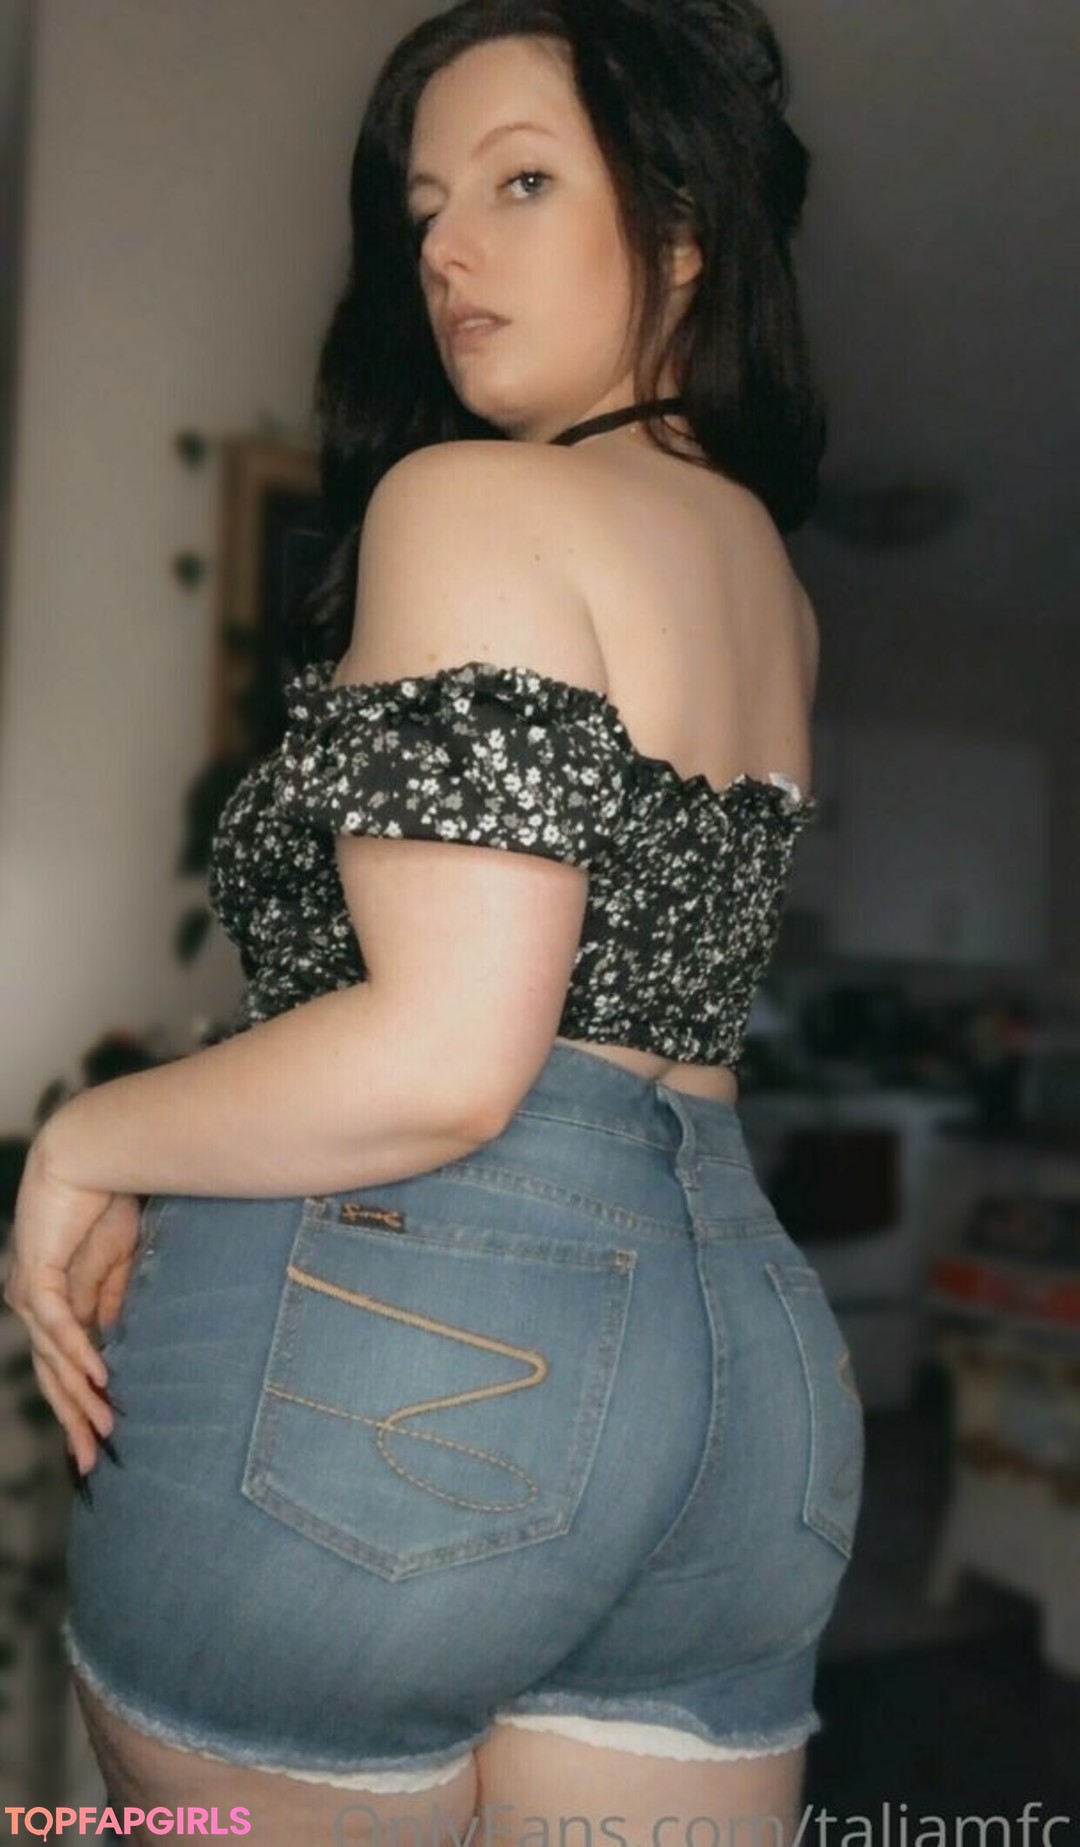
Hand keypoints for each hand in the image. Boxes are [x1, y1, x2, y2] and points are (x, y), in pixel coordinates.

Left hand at [3, 1129, 136, 1473]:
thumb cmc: (108, 1200)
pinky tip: (100, 1379)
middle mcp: (33, 1303)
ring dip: (79, 1396)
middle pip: (49, 1375)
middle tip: (93, 1460)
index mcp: (52, 1301)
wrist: (94, 1153)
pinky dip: (78, 1354)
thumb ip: (112, 1299)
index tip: (100, 1441)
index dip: (77, 1404)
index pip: (60, 1365)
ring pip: (51, 1359)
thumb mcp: (121, 1260)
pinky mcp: (37, 1275)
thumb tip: (112, 1339)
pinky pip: (57, 1326)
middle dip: (72, 1420)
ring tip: (105, 1429)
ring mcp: (30, 1291)